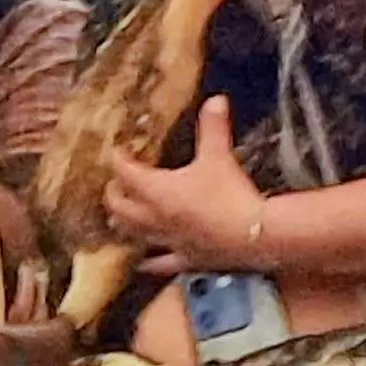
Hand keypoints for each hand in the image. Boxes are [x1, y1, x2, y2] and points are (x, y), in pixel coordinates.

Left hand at [103, 96, 267, 273]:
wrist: (254, 235)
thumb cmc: (231, 195)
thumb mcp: (220, 155)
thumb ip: (213, 127)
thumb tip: (215, 100)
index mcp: (158, 190)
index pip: (126, 173)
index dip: (118, 161)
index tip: (116, 152)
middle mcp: (156, 218)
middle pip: (121, 208)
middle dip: (113, 196)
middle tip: (111, 187)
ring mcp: (169, 242)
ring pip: (135, 236)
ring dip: (123, 227)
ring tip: (116, 222)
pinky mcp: (186, 259)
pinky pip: (160, 264)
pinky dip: (149, 263)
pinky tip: (141, 265)